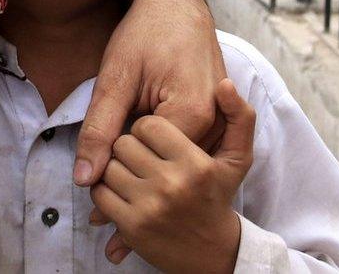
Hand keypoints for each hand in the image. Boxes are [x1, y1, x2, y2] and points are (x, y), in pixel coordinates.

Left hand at [74, 0, 226, 186]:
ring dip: (149, 155)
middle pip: (163, 168)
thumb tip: (83, 179)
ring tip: (130, 121)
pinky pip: (185, 149)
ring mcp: (222, 123)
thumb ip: (98, 129)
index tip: (103, 137)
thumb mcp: (115, 78)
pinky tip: (148, 125)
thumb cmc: (145, 31)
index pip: (143, 164)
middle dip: (133, 161)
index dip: (116, 157)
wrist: (176, 2)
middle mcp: (216, 123)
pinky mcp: (219, 120)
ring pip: (175, 162)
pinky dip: (163, 147)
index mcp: (193, 114)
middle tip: (114, 127)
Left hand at [90, 80, 254, 271]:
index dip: (145, 128)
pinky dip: (104, 189)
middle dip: (128, 146)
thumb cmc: (219, 196)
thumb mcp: (237, 157)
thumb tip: (226, 84)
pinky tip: (122, 190)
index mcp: (197, 162)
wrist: (213, 253)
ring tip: (131, 171)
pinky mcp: (133, 228)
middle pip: (124, 145)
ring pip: (109, 168)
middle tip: (140, 155)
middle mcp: (173, 185)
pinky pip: (100, 194)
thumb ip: (239, 116)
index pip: (147, 127)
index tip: (154, 139)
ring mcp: (151, 208)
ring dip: (113, 167)